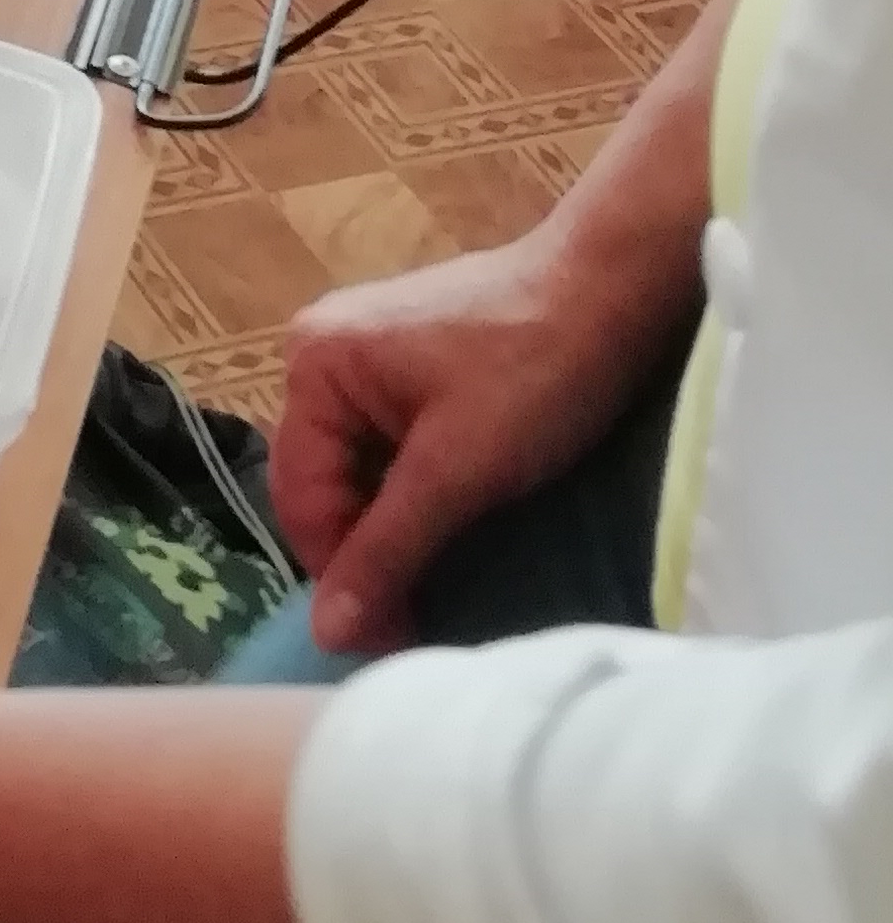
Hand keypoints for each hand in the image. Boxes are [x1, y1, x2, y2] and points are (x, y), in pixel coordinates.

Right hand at [271, 229, 651, 652]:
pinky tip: (453, 522)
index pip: (302, 498)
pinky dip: (417, 491)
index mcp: (314, 367)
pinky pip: (392, 444)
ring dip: (396, 526)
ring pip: (362, 469)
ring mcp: (367, 353)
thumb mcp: (458, 469)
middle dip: (369, 552)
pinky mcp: (412, 360)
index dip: (342, 576)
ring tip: (438, 580)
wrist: (620, 282)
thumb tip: (324, 635)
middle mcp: (322, 352)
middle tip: (418, 621)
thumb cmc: (537, 368)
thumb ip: (387, 550)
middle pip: (326, 483)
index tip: (393, 641)